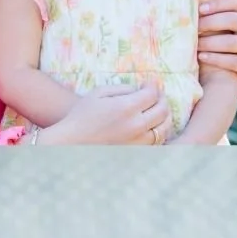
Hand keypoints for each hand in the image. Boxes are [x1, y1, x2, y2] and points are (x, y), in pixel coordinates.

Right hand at [48, 84, 171, 145]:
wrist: (71, 143)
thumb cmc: (82, 115)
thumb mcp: (99, 93)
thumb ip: (123, 88)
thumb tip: (141, 88)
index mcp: (126, 108)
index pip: (153, 94)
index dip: (154, 86)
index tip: (150, 84)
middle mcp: (135, 126)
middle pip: (163, 110)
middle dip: (163, 99)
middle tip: (158, 95)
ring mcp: (137, 142)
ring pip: (163, 128)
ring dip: (165, 117)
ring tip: (159, 111)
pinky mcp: (135, 153)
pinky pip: (156, 143)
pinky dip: (159, 132)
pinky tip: (153, 126)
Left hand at [197, 0, 236, 83]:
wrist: (229, 72)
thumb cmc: (220, 40)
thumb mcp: (220, 22)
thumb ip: (217, 6)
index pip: (236, 2)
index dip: (217, 4)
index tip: (198, 10)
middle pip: (234, 20)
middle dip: (211, 23)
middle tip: (193, 28)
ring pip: (233, 42)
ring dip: (210, 43)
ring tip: (194, 45)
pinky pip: (234, 62)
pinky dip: (216, 59)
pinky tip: (201, 57)